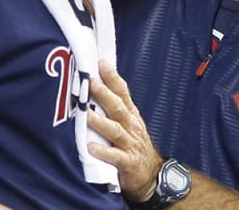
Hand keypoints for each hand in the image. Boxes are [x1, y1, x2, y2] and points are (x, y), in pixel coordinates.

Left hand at [87, 59, 164, 202]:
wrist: (152, 175)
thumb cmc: (134, 146)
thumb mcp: (129, 123)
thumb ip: (115, 108)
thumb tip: (95, 85)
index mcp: (131, 115)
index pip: (123, 92)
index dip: (112, 77)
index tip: (101, 62)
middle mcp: (131, 126)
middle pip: (118, 107)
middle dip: (104, 94)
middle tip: (90, 82)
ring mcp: (130, 144)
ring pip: (115, 130)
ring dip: (100, 121)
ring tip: (86, 114)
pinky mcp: (128, 162)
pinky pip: (115, 156)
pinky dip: (103, 151)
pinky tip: (90, 147)